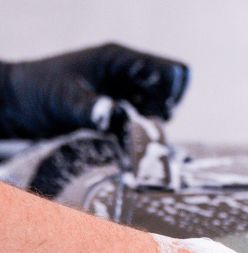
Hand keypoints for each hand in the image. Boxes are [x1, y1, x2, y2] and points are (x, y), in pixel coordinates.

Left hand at [0, 43, 188, 139]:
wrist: (19, 105)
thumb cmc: (38, 93)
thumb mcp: (66, 101)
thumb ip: (93, 110)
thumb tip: (117, 117)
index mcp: (119, 60)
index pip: (170, 71)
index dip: (173, 95)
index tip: (158, 115)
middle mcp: (127, 74)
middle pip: (170, 93)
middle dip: (165, 115)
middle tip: (146, 132)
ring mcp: (124, 92)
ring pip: (160, 110)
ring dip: (155, 129)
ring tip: (133, 140)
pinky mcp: (119, 110)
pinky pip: (145, 122)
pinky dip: (143, 136)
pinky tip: (128, 144)